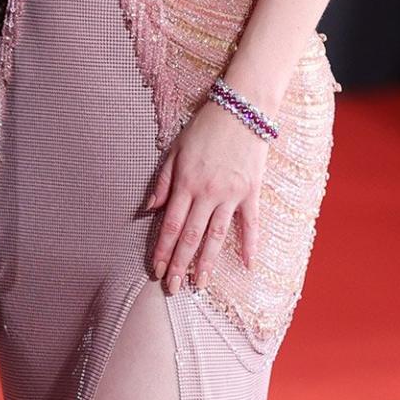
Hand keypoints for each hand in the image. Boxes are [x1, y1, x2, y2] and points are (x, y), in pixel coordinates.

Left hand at [147, 102, 267, 293]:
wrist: (241, 109)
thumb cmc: (204, 127)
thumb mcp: (175, 149)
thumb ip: (162, 181)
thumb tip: (148, 210)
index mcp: (185, 182)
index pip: (171, 225)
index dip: (163, 250)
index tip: (155, 270)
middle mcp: (207, 193)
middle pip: (191, 237)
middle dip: (180, 265)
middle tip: (172, 289)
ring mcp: (231, 194)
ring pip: (216, 236)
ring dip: (207, 263)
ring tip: (200, 286)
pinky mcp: (252, 192)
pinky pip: (250, 224)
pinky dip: (249, 246)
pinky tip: (246, 266)